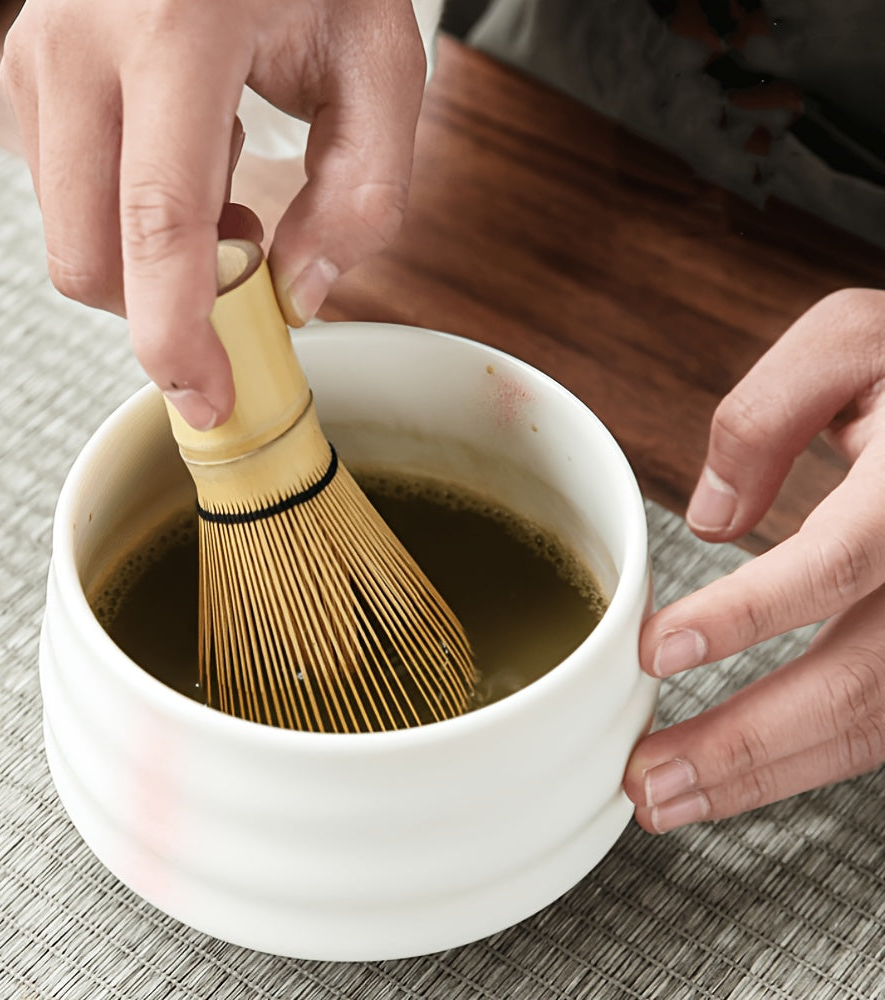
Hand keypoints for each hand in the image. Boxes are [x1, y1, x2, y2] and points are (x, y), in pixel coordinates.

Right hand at [0, 0, 426, 428]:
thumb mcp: (379, 62)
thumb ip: (363, 191)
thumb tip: (300, 294)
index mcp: (176, 27)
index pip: (158, 221)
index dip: (178, 335)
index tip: (208, 401)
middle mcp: (82, 41)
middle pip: (91, 256)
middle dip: (163, 307)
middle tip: (248, 263)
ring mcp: (41, 54)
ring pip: (73, 235)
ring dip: (151, 261)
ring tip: (226, 197)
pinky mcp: (30, 71)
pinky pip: (68, 198)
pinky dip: (130, 220)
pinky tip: (187, 166)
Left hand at [624, 288, 884, 831]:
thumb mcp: (854, 342)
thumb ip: (767, 413)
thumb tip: (710, 521)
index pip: (837, 563)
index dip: (745, 615)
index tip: (653, 650)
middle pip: (860, 684)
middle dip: (744, 745)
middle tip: (646, 783)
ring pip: (879, 728)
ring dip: (770, 776)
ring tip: (671, 800)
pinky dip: (813, 757)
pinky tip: (746, 775)